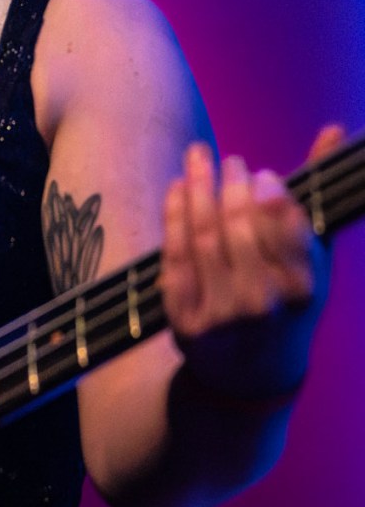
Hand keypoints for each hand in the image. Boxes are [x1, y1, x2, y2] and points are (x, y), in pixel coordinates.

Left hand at [160, 125, 342, 400]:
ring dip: (198, 189)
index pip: (287, 232)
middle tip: (230, 161)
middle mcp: (261, 305)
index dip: (271, 197)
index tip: (263, 175)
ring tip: (198, 159)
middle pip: (240, 229)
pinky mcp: (183, 320)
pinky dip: (173, 216)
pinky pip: (173, 257)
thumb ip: (316, 197)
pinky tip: (178, 189)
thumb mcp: (314, 260)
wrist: (249, 377)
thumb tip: (334, 130)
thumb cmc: (287, 305)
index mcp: (302, 292)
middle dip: (232, 186)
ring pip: (203, 237)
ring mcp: (219, 315)